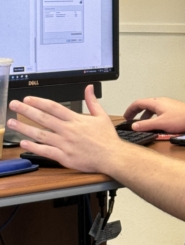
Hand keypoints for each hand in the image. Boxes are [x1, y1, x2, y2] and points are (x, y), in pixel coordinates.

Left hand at [7, 85, 121, 172]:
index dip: (39, 102)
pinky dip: (34, 147)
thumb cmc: (107, 138)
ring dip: (24, 128)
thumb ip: (92, 101)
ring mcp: (65, 144)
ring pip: (41, 134)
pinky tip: (24, 143)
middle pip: (43, 118)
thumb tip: (89, 88)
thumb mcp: (101, 115)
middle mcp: (68, 130)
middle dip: (26, 111)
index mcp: (76, 120)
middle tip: (14, 106)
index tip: (28, 99)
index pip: (54, 108)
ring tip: (12, 124)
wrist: (111, 156)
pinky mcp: (64, 157)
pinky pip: (45, 151)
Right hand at [123, 97, 184, 132]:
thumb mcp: (160, 124)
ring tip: (143, 124)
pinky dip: (152, 116)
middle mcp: (160, 101)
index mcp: (156, 102)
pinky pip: (158, 110)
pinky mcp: (172, 108)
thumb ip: (146, 125)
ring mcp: (167, 104)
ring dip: (145, 115)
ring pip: (151, 108)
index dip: (130, 109)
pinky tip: (156, 123)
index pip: (138, 103)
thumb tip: (134, 126)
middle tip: (131, 119)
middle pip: (144, 104)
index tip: (126, 116)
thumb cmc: (181, 119)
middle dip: (136, 112)